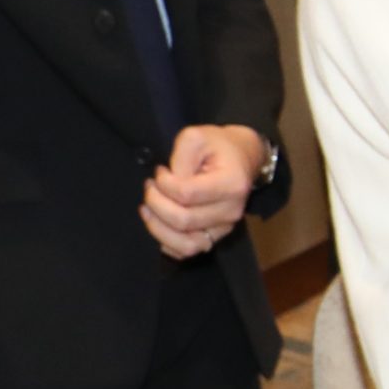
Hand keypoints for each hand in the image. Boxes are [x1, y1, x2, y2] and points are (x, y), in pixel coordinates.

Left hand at [142, 123, 264, 259]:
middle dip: (156, 203)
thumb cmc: (216, 146)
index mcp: (231, 185)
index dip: (163, 184)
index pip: (186, 194)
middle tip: (151, 186)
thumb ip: (180, 156)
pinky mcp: (215, 237)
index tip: (160, 171)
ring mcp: (224, 228)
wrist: (240, 158)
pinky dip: (167, 243)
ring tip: (148, 208)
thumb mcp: (196, 137)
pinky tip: (159, 224)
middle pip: (183, 221)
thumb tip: (167, 183)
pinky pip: (187, 252)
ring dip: (158, 228)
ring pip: (185, 244)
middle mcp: (231, 211)